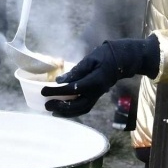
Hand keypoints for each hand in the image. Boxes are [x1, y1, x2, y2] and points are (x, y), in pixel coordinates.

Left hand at [43, 38, 159, 116]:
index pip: (72, 89)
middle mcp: (97, 91)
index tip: (43, 91)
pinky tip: (63, 110)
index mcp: (95, 80)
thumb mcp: (91, 58)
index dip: (56, 91)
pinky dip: (73, 111)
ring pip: (81, 109)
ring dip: (66, 112)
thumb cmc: (106, 55)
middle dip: (60, 106)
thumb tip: (60, 80)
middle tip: (46, 104)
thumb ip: (76, 70)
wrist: (123, 60)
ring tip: (53, 110)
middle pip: (77, 104)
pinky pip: (85, 107)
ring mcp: (98, 95)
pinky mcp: (97, 96)